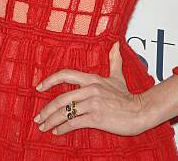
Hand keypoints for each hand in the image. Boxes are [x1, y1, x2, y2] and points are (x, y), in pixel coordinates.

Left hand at [33, 40, 148, 135]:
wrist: (140, 111)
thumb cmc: (128, 96)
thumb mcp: (118, 76)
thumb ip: (114, 60)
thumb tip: (115, 45)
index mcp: (92, 79)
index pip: (66, 74)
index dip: (50, 80)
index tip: (39, 87)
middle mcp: (90, 89)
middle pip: (61, 98)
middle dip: (46, 109)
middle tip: (38, 117)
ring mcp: (92, 103)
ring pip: (66, 111)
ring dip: (52, 121)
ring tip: (44, 126)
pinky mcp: (96, 117)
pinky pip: (74, 122)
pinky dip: (63, 128)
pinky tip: (57, 132)